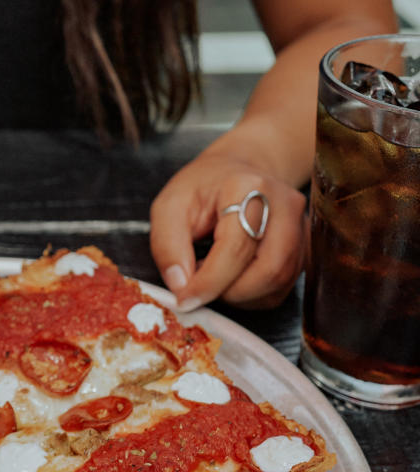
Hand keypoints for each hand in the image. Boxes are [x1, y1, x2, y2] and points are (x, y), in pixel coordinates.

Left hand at [149, 149, 307, 310]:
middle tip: (201, 286)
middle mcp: (285, 205)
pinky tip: (233, 278)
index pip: (236, 248)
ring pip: (279, 282)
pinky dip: (252, 295)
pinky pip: (282, 288)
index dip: (209, 282)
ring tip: (214, 276)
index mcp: (248, 188)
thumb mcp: (169, 208)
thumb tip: (181, 287)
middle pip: (268, 270)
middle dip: (229, 292)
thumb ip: (168, 247)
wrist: (238, 172)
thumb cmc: (203, 188)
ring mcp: (301, 227)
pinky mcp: (304, 248)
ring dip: (240, 295)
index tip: (185, 299)